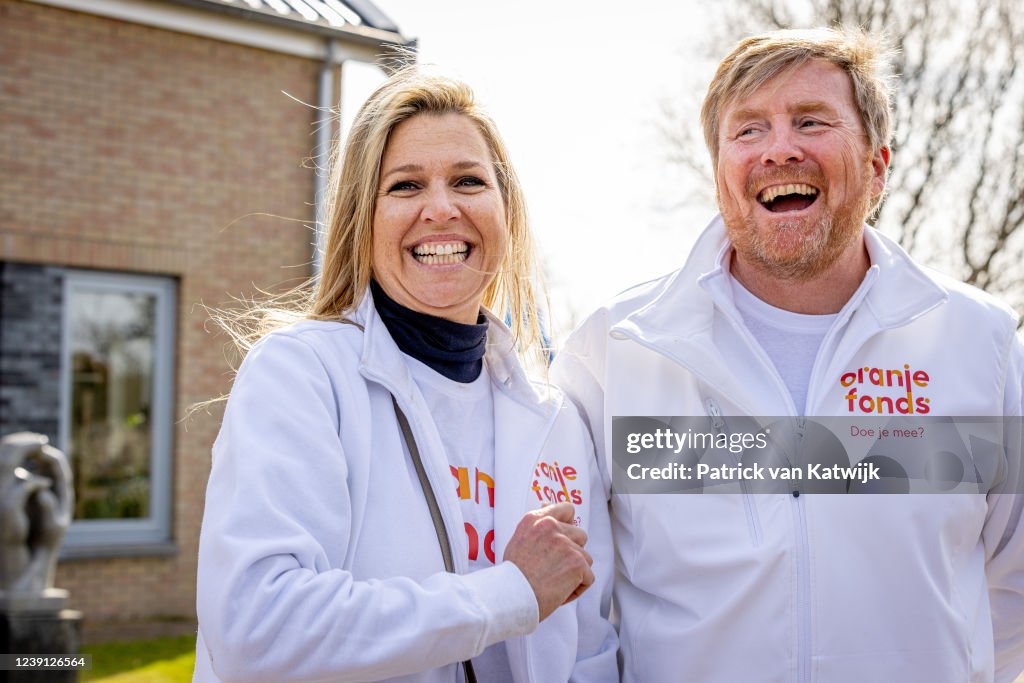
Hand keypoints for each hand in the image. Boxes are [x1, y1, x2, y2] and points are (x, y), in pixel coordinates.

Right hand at [502, 502, 593, 620]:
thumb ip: (536, 528)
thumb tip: (545, 507)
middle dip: (573, 552)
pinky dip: (577, 589)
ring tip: (555, 583)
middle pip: (580, 535)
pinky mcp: (577, 562)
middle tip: (556, 567)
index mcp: (535, 520)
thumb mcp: (519, 541)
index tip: (566, 536)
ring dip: (575, 572)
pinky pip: (588, 577)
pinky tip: (560, 592)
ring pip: (586, 557)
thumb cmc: (512, 576)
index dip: (569, 524)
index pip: (565, 509)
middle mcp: (551, 526)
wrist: (512, 596)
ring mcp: (566, 543)